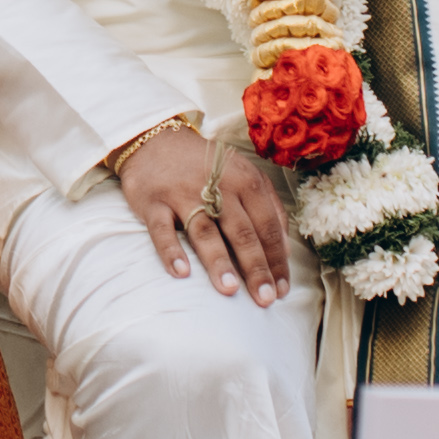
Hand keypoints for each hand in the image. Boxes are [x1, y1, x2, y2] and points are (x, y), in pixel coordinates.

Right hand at [114, 127, 290, 306]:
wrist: (155, 140)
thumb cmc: (207, 166)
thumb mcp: (245, 174)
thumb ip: (269, 206)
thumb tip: (284, 249)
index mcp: (246, 181)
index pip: (267, 226)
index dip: (277, 260)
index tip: (282, 290)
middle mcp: (218, 186)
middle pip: (241, 232)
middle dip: (255, 267)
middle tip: (264, 299)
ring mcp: (183, 194)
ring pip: (205, 231)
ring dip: (218, 261)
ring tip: (229, 289)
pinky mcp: (154, 202)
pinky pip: (161, 230)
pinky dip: (171, 251)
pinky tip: (181, 272)